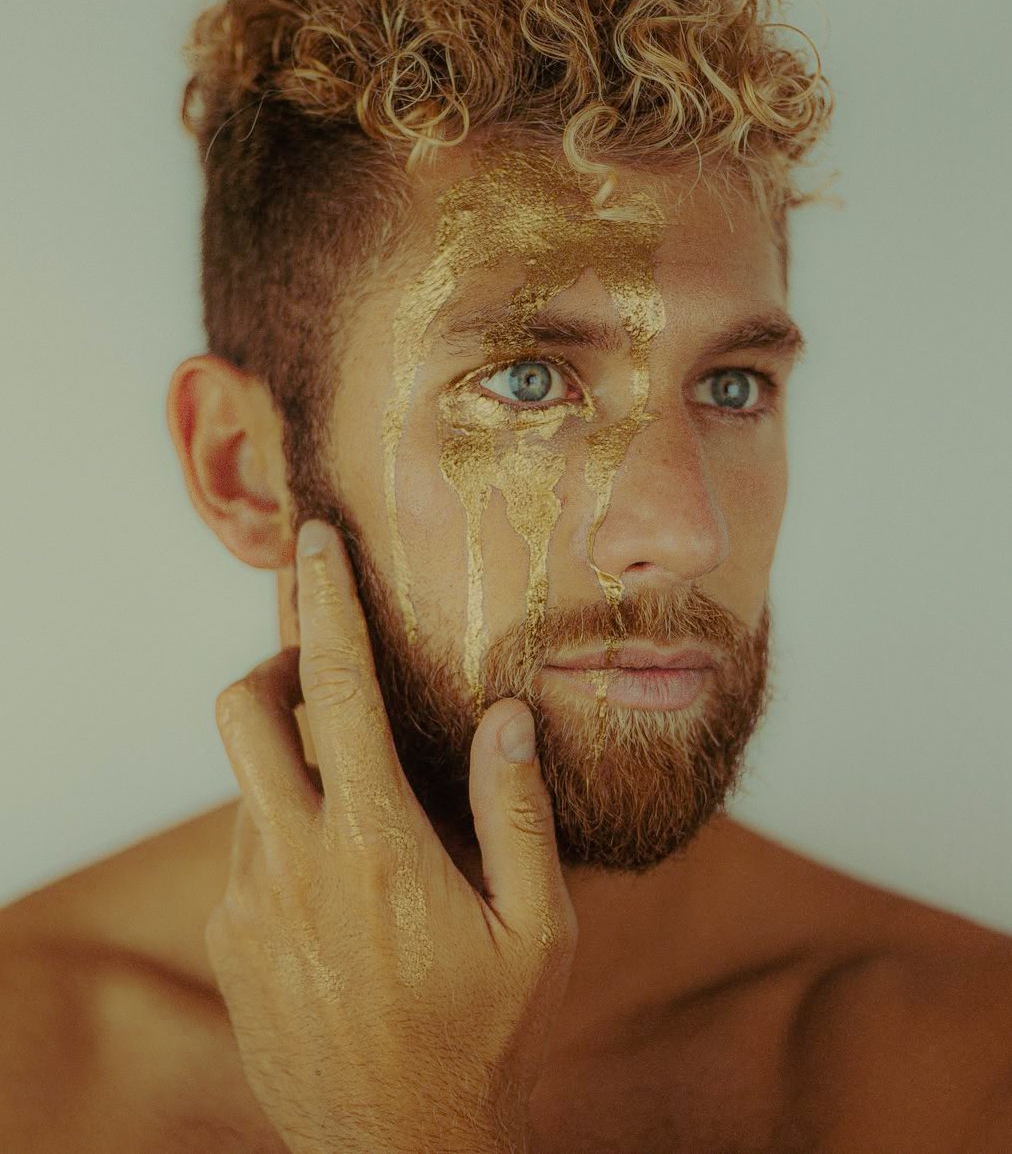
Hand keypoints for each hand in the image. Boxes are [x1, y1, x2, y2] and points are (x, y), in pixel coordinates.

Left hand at [206, 519, 578, 1153]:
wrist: (398, 1151)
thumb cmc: (484, 1038)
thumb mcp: (537, 930)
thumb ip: (517, 811)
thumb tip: (507, 715)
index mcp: (377, 845)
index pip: (342, 692)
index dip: (329, 605)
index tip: (315, 542)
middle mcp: (295, 863)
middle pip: (244, 713)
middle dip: (274, 666)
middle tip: (326, 675)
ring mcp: (250, 904)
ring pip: (251, 786)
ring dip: (297, 769)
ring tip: (369, 817)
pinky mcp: (229, 942)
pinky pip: (249, 852)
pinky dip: (289, 835)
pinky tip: (347, 893)